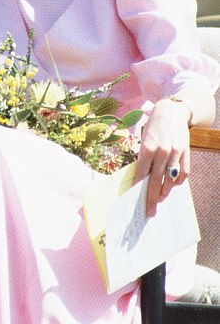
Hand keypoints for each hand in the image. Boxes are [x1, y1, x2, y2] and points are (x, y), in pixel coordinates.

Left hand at [135, 98, 190, 215]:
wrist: (171, 112)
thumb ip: (143, 159)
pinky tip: (172, 186)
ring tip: (160, 200)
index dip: (140, 189)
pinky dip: (178, 182)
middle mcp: (162, 151)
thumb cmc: (153, 128)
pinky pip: (183, 173)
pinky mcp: (186, 152)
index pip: (142, 174)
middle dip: (152, 198)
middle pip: (156, 181)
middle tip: (150, 211)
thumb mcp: (144, 141)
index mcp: (147, 148)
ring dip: (165, 192)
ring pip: (170, 179)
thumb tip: (141, 179)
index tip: (137, 202)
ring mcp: (175, 152)